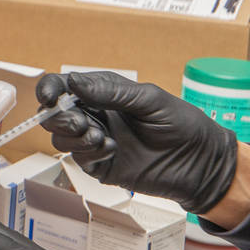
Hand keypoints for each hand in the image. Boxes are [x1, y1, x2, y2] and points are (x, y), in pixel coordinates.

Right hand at [37, 71, 236, 214]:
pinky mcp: (102, 166)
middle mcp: (97, 116)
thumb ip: (110, 91)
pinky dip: (89, 154)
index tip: (49, 96)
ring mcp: (97, 142)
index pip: (65, 87)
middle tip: (80, 122)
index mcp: (104, 93)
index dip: (51, 90)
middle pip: (56, 115)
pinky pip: (80, 160)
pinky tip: (110, 150)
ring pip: (62, 139)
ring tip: (99, 137)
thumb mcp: (149, 99)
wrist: (199, 163)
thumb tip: (74, 82)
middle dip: (60, 118)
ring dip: (74, 137)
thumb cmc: (182, 124)